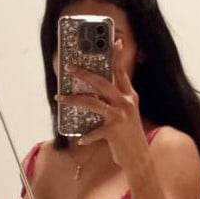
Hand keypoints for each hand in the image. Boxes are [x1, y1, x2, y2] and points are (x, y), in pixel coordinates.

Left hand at [56, 38, 148, 172]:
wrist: (139, 158)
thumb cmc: (129, 136)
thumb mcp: (127, 114)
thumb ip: (115, 101)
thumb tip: (94, 92)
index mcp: (130, 96)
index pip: (122, 71)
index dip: (117, 55)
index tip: (113, 40)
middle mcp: (126, 103)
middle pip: (102, 82)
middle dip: (84, 74)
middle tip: (70, 68)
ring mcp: (120, 116)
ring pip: (93, 102)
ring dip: (73, 99)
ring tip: (59, 97)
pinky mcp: (113, 131)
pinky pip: (94, 131)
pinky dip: (86, 136)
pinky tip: (80, 140)